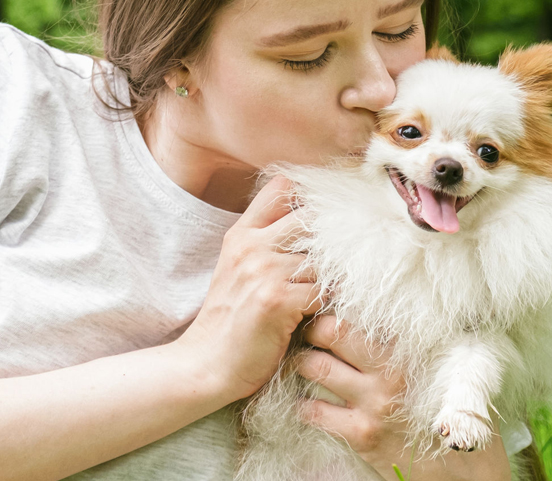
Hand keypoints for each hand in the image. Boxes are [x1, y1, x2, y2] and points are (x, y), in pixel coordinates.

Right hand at [175, 176, 321, 400]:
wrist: (206, 365)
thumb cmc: (230, 319)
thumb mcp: (237, 269)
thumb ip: (265, 240)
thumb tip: (312, 219)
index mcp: (242, 235)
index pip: (281, 189)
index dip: (309, 198)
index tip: (326, 218)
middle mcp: (252, 246)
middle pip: (311, 218)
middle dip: (331, 239)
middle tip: (341, 260)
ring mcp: (264, 271)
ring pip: (323, 260)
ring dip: (329, 280)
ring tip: (322, 297)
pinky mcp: (277, 300)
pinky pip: (322, 291)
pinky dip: (324, 305)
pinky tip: (314, 316)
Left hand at [297, 316, 511, 480]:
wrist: (466, 473)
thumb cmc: (461, 416)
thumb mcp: (459, 368)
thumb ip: (433, 342)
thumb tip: (413, 312)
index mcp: (411, 351)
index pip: (362, 315)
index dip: (338, 306)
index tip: (329, 306)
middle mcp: (390, 373)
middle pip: (331, 332)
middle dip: (313, 328)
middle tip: (308, 331)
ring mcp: (373, 405)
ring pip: (315, 368)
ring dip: (302, 363)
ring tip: (302, 361)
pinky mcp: (361, 436)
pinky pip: (314, 412)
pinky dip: (304, 405)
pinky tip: (308, 402)